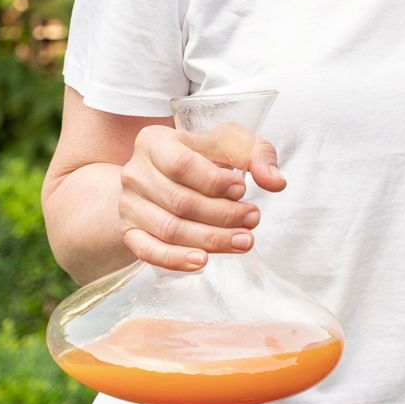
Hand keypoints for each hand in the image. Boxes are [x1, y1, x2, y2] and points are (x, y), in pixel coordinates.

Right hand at [119, 125, 285, 270]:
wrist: (163, 175)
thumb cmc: (201, 156)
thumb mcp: (230, 144)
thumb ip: (257, 156)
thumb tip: (275, 182)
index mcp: (154, 142)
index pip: (183, 165)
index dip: (215, 182)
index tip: (242, 189)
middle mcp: (135, 173)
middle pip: (180, 201)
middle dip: (222, 215)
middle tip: (253, 219)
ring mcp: (128, 204)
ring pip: (169, 228)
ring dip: (210, 238)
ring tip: (243, 240)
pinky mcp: (129, 232)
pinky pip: (148, 251)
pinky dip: (176, 259)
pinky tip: (203, 261)